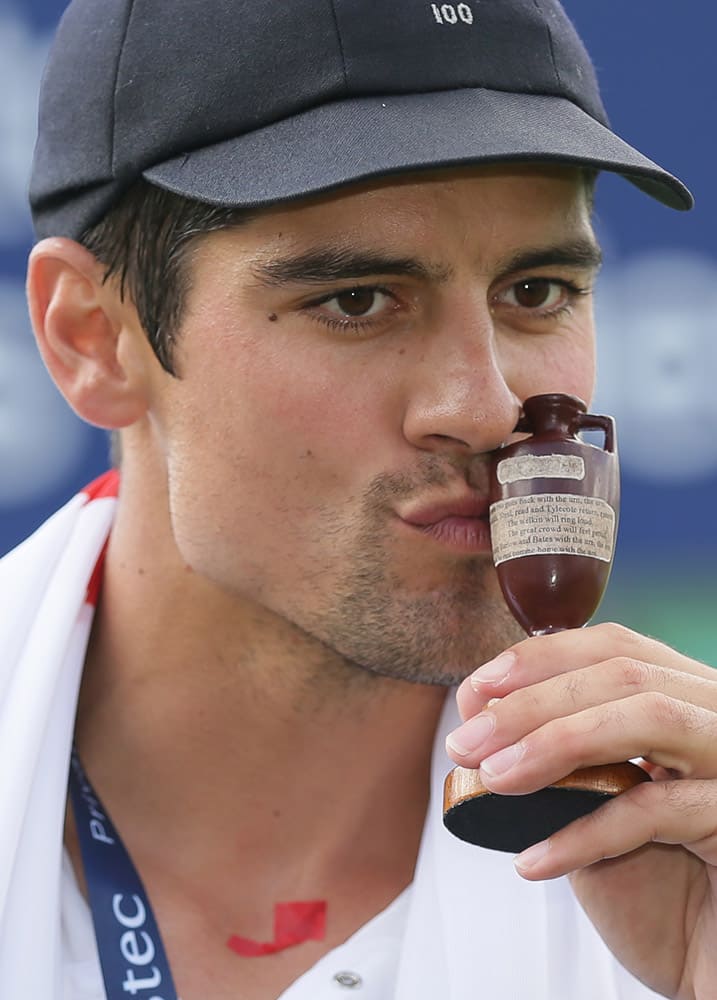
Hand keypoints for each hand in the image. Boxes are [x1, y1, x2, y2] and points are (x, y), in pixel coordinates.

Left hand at [445, 623, 716, 999]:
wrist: (706, 966)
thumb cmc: (654, 889)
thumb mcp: (589, 808)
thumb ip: (551, 753)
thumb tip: (475, 702)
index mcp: (687, 702)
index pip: (616, 648)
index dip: (543, 659)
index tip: (478, 690)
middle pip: (625, 675)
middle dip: (533, 702)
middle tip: (467, 744)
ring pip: (651, 717)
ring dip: (557, 742)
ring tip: (494, 780)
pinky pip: (659, 809)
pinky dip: (586, 832)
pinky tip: (535, 860)